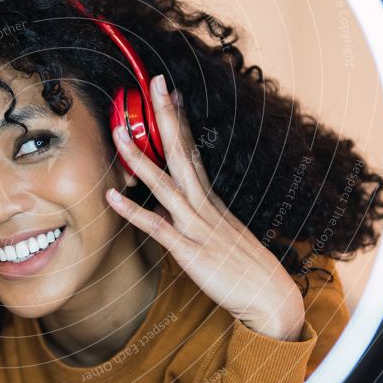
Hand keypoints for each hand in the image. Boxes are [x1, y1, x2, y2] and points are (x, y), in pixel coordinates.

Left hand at [105, 74, 304, 340]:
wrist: (271, 299)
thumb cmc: (244, 268)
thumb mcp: (221, 235)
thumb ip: (198, 217)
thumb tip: (174, 207)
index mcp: (210, 199)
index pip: (192, 150)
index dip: (179, 120)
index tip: (169, 92)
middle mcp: (203, 206)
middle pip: (181, 153)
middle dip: (165, 118)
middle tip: (154, 83)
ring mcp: (197, 226)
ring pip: (165, 184)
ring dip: (140, 158)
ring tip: (118, 132)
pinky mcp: (190, 251)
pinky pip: (157, 227)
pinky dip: (133, 211)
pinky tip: (111, 196)